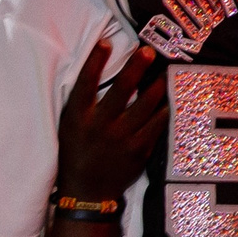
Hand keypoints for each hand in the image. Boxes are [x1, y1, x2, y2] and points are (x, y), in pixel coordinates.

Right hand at [55, 42, 166, 200]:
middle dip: (137, 66)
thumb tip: (96, 74)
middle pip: (121, 88)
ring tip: (164, 73)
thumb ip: (81, 105)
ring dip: (157, 86)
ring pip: (146, 105)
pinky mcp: (138, 151)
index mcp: (77, 119)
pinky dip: (163, 110)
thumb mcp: (69, 129)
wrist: (87, 193)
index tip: (106, 42)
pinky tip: (168, 100)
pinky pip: (156, 125)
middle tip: (148, 51)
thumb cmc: (75, 155)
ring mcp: (121, 139)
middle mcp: (100, 126)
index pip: (86, 83)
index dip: (96, 61)